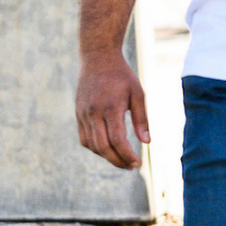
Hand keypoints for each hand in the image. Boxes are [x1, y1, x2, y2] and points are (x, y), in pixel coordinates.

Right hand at [75, 53, 149, 169]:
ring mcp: (83, 114)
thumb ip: (142, 119)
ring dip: (106, 156)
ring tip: (122, 160)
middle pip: (103, 146)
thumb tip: (146, 142)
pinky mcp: (78, 114)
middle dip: (117, 160)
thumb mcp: (138, 94)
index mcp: (110, 107)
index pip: (117, 139)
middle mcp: (93, 113)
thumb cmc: (122, 76)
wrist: (98, 59)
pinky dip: (95, 148)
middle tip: (131, 166)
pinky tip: (108, 149)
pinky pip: (84, 138)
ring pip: (92, 145)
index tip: (137, 163)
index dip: (127, 155)